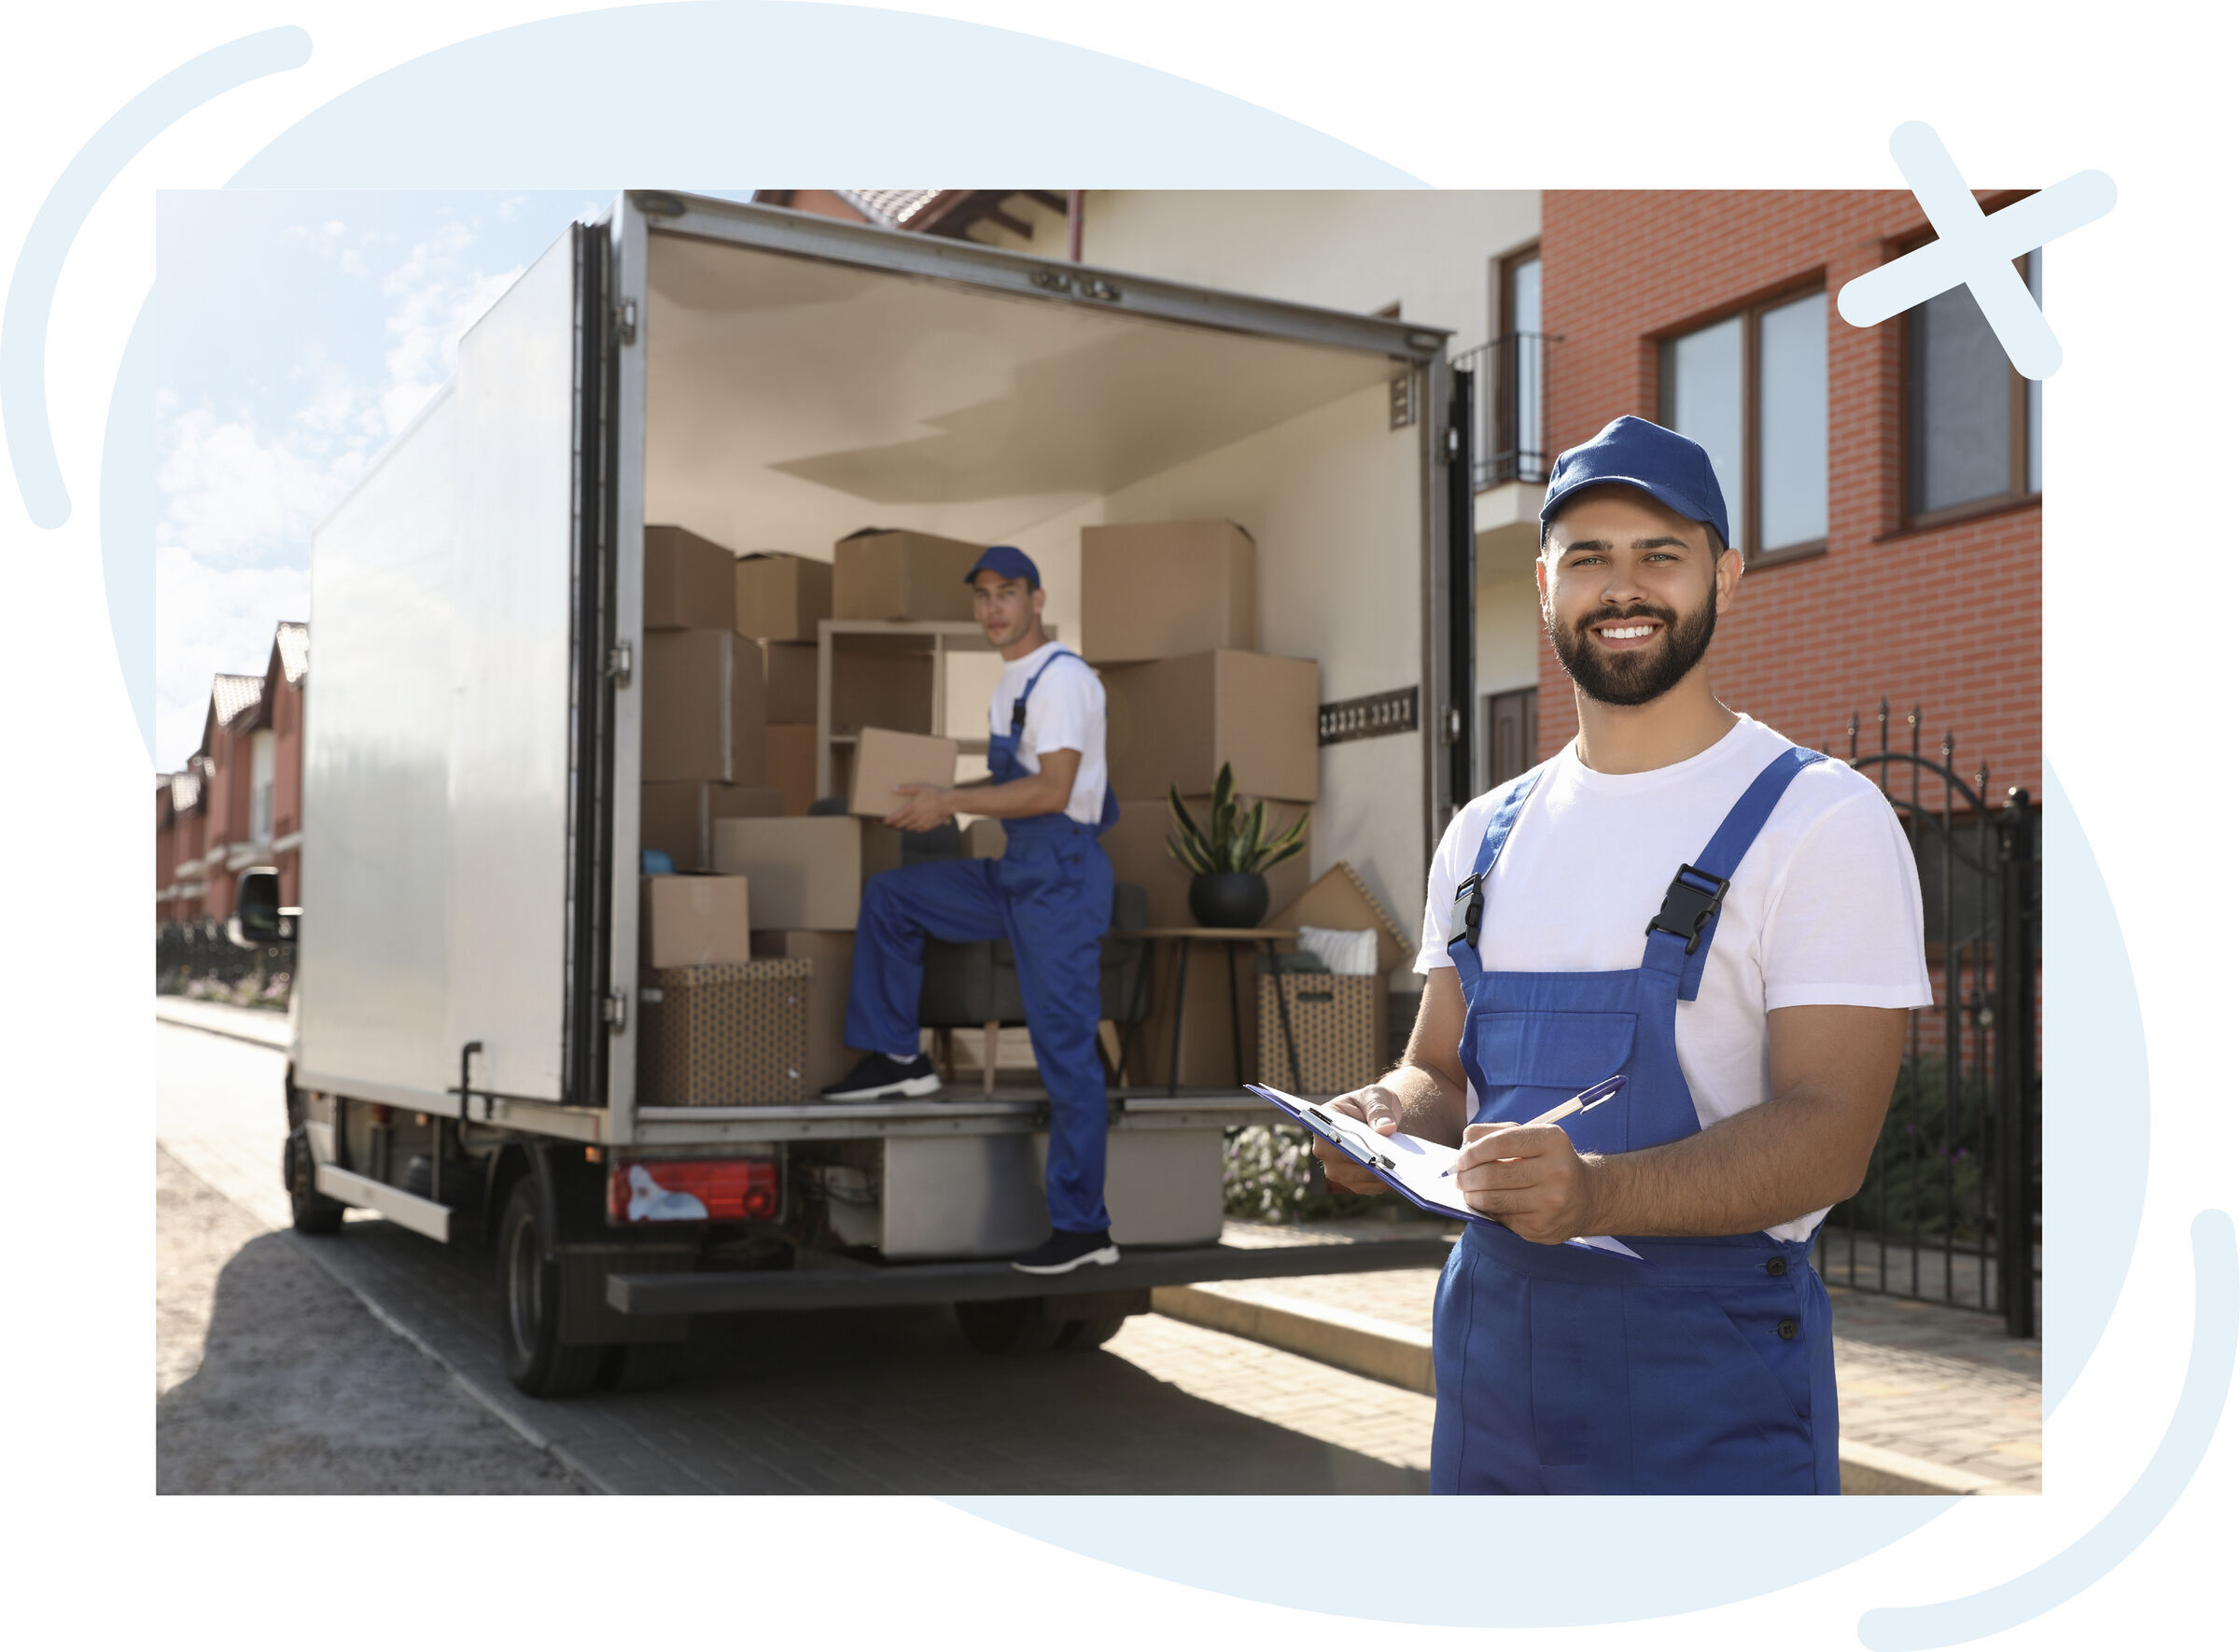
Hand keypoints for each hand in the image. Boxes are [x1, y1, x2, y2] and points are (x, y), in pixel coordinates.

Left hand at [882, 783, 953, 833]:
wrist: (949, 802)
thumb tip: (893, 789)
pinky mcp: (927, 827)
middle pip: (900, 825)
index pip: (896, 817)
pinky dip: (912, 828)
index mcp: (911, 808)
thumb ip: (905, 789)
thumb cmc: (934, 793)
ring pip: (907, 828)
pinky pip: (917, 830)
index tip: (883, 821)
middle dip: (893, 825)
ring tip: (898, 825)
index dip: (888, 821)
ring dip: (902, 827)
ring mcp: (921, 824)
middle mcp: (915, 818)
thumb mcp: (920, 787)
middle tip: (888, 824)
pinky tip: (912, 824)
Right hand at [1309, 1084, 1403, 1196]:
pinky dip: (1385, 1182)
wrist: (1382, 1119)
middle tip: (1389, 1164)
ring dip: (1377, 1176)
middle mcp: (1325, 1150)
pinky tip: (1400, 1177)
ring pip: (1357, 1179)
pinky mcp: (1354, 1181)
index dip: (1346, 1146)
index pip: (1330, 1139)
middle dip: (1366, 1165)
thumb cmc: (1373, 1104)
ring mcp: (1338, 1169)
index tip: (1365, 1150)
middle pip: (1342, 1165)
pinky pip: (1370, 1186)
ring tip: (1399, 1170)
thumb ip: (1379, 1109)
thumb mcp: (1376, 1096)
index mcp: (1322, 1124)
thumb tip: (1386, 1128)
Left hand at [1452, 1121, 1603, 1243]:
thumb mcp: (1531, 1137)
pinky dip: (1488, 1210)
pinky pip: (1502, 1218)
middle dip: (1467, 1176)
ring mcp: (1551, 1202)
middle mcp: (1556, 1171)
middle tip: (1459, 1177)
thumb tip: (1465, 1143)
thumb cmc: (1549, 1161)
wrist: (1587, 1197)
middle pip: (1494, 1174)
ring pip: (1494, 1199)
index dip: (1475, 1151)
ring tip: (1467, 1190)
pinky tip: (1488, 1204)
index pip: (1503, 1142)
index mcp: (1552, 1141)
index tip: (1461, 1158)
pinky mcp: (1542, 1227)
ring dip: (1472, 1195)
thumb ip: (1495, 1133)